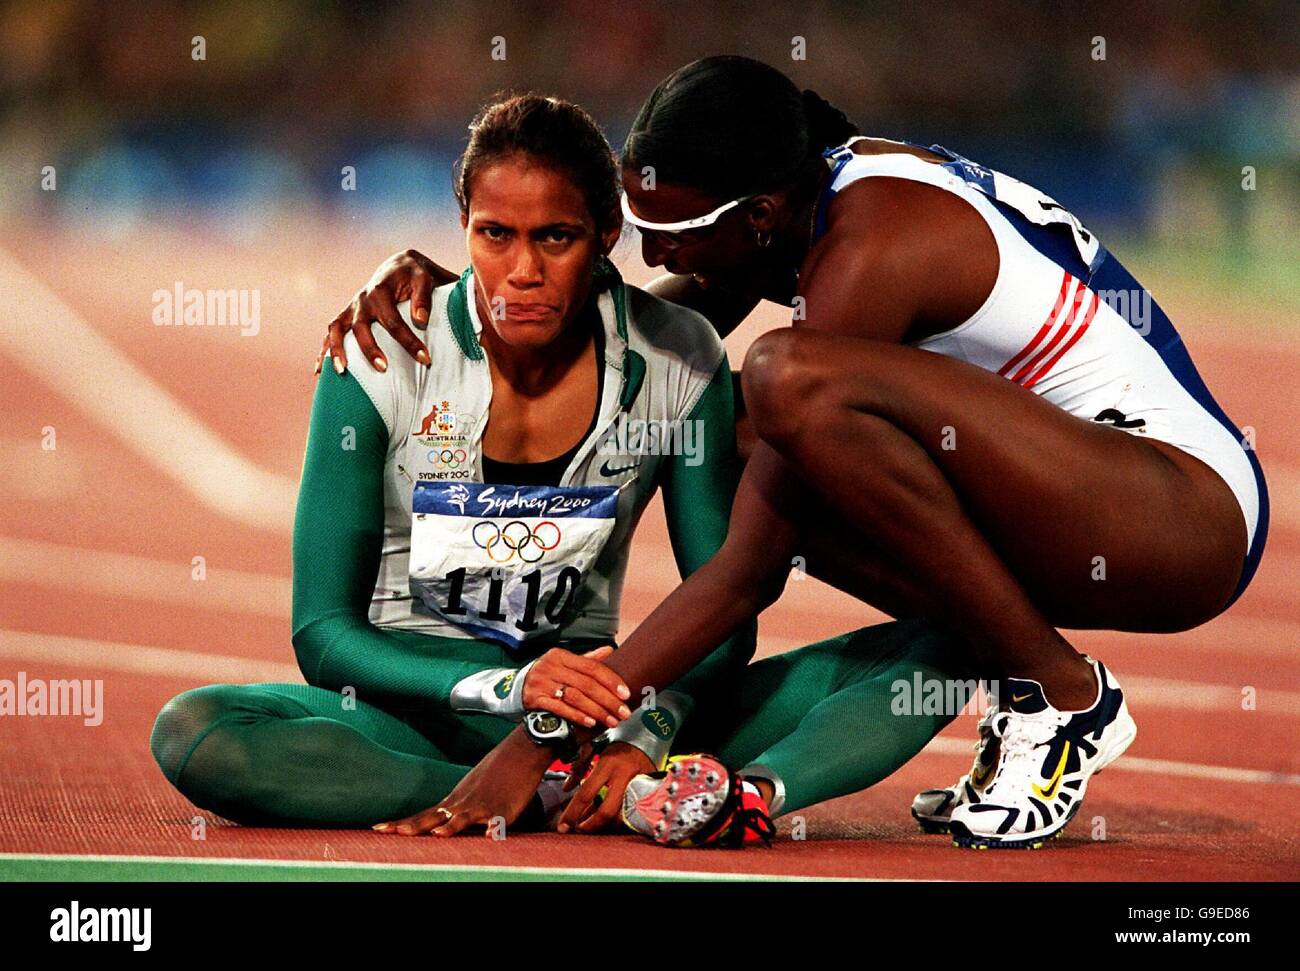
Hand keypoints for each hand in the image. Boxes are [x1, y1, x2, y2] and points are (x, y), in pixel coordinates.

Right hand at [316, 249, 457, 374]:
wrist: (400, 266)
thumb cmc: (415, 275)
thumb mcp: (424, 279)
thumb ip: (423, 298)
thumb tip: (420, 321)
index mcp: (380, 290)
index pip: (393, 320)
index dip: (409, 342)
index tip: (425, 359)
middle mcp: (362, 300)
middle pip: (361, 327)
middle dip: (370, 349)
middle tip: (383, 368)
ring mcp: (352, 308)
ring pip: (337, 329)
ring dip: (337, 350)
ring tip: (342, 372)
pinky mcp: (347, 316)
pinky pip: (332, 334)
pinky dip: (325, 350)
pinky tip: (321, 371)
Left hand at [372, 728, 551, 836]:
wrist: (521, 749)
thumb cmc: (497, 771)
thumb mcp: (471, 788)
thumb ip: (457, 807)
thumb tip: (441, 822)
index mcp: (455, 800)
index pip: (423, 814)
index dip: (401, 824)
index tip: (378, 829)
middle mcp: (464, 803)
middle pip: (434, 817)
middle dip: (412, 826)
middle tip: (390, 832)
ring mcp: (484, 805)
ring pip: (465, 817)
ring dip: (451, 826)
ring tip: (438, 835)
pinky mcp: (505, 808)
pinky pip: (499, 819)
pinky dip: (494, 827)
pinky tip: (490, 835)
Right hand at [523, 645, 631, 729]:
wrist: (515, 688)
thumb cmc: (548, 676)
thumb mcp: (564, 663)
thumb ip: (587, 660)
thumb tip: (610, 650)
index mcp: (561, 656)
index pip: (592, 667)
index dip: (611, 681)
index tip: (626, 694)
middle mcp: (550, 667)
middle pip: (586, 684)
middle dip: (608, 701)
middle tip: (623, 713)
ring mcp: (541, 683)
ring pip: (575, 697)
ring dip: (596, 711)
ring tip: (611, 721)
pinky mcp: (534, 699)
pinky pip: (560, 708)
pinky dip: (577, 716)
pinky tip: (591, 723)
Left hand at [557, 742, 654, 833]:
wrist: (649, 734)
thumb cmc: (617, 740)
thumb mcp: (595, 748)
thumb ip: (580, 768)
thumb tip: (566, 788)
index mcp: (608, 764)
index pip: (586, 793)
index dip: (572, 812)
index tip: (562, 826)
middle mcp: (623, 776)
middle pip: (606, 811)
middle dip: (590, 825)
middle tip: (578, 829)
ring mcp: (638, 785)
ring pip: (620, 815)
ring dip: (603, 824)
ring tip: (589, 825)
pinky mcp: (647, 791)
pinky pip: (630, 812)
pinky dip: (615, 818)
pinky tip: (605, 819)